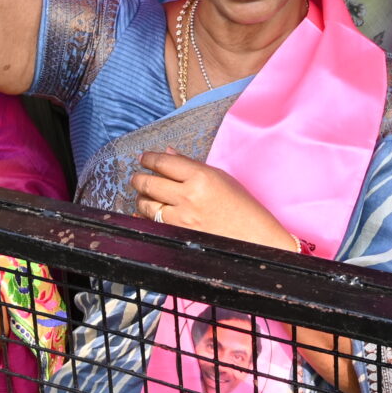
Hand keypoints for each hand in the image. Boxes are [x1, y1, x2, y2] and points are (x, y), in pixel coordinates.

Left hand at [131, 148, 297, 250]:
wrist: (253, 239)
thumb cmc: (242, 207)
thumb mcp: (221, 178)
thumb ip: (190, 165)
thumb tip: (168, 153)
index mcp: (201, 177)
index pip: (164, 163)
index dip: (149, 159)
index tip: (144, 158)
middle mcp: (188, 196)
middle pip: (150, 183)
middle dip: (138, 179)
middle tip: (137, 177)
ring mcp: (182, 219)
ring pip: (147, 205)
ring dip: (141, 198)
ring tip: (144, 195)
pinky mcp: (179, 235)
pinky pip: (153, 223)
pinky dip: (146, 217)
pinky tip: (145, 212)